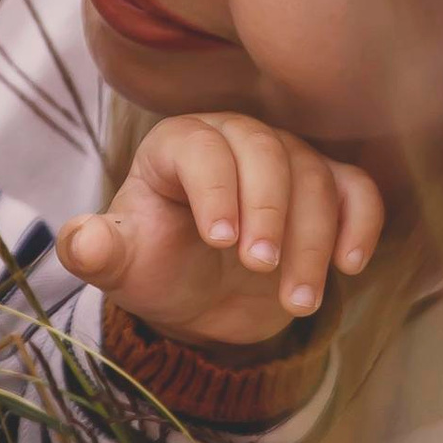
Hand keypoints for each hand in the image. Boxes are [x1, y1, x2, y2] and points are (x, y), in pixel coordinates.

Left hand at [54, 114, 383, 348]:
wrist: (203, 299)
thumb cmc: (158, 268)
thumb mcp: (123, 266)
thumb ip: (98, 251)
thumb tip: (82, 243)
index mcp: (178, 146)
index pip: (202, 150)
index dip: (216, 189)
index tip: (221, 241)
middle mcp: (235, 139)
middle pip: (266, 152)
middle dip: (270, 212)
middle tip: (262, 269)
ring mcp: (287, 160)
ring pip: (315, 177)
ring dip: (312, 241)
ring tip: (297, 302)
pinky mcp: (326, 189)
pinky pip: (356, 190)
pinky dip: (360, 223)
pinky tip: (350, 265)